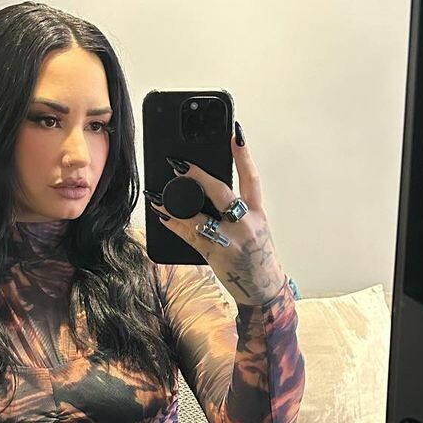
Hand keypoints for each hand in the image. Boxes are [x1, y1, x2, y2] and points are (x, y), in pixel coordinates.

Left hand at [144, 124, 288, 306]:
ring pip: (201, 216)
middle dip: (199, 177)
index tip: (235, 133)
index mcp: (258, 213)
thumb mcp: (255, 227)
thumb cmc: (257, 256)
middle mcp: (247, 224)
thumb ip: (239, 209)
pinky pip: (190, 236)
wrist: (263, 288)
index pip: (252, 178)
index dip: (243, 155)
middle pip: (222, 193)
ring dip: (177, 204)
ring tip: (159, 194)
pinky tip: (162, 215)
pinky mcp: (216, 254)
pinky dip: (174, 224)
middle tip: (179, 164)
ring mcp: (231, 241)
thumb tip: (211, 188)